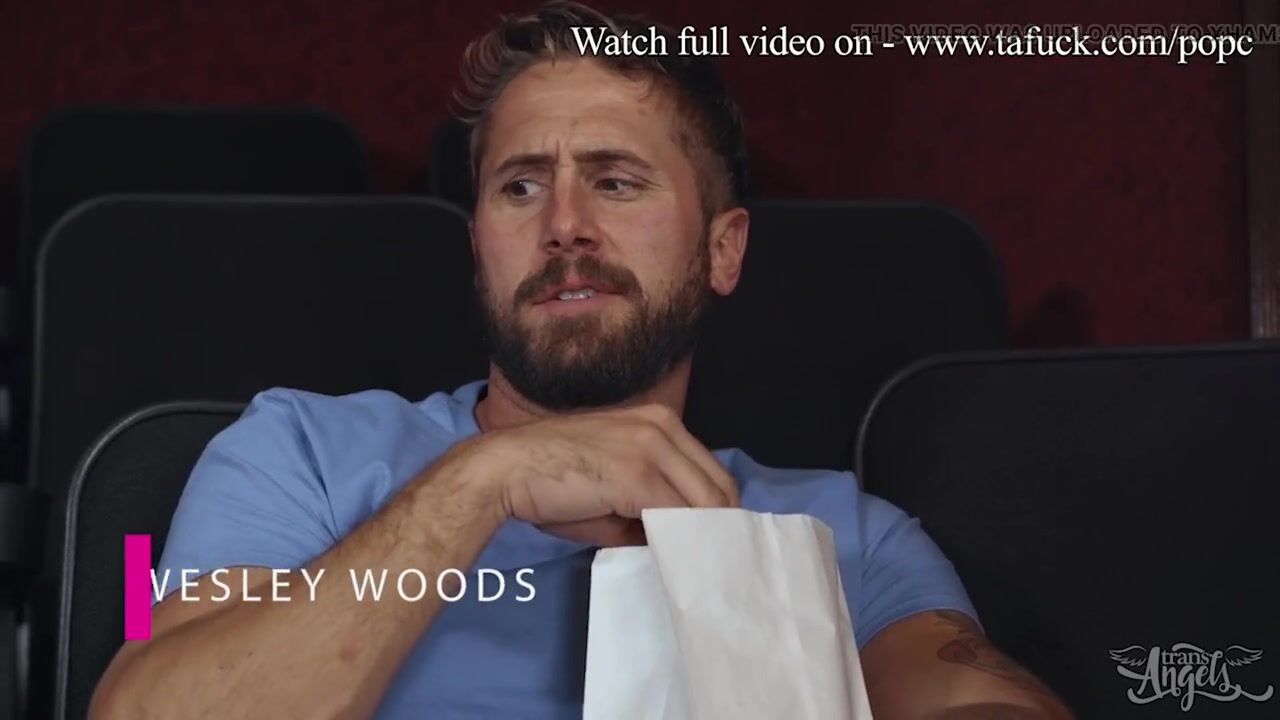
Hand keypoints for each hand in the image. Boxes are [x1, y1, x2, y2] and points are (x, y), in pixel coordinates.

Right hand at [484, 404, 738, 545]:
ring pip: (705, 503)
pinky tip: (677, 562)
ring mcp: (650, 448)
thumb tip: (678, 539)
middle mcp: (662, 426)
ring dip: (704, 538)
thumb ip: (652, 505)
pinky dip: (682, 541)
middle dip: (719, 528)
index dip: (717, 512)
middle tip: (711, 563)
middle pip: (719, 486)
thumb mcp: (613, 488)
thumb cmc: (552, 481)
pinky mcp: (637, 475)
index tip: (711, 544)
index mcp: (660, 421)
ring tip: (698, 567)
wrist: (505, 468)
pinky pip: (678, 515)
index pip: (711, 471)